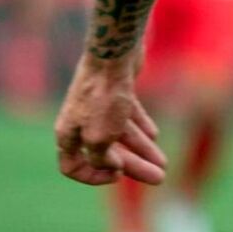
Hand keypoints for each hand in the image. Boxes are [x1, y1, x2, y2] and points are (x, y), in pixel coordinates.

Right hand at [54, 55, 166, 185]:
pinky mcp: (118, 92)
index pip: (72, 166)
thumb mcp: (99, 138)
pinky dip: (141, 127)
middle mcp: (81, 122)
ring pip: (121, 135)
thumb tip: (113, 166)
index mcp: (68, 134)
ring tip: (164, 163)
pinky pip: (128, 116)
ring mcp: (99, 106)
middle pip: (106, 153)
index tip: (118, 176)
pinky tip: (155, 136)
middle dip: (134, 167)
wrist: (114, 54)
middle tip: (160, 178)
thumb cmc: (103, 97)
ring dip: (143, 150)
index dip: (93, 176)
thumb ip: (101, 158)